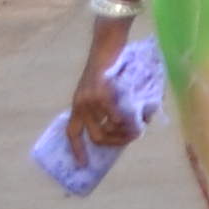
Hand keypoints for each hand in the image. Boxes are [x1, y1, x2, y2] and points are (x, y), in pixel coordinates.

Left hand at [68, 34, 140, 152]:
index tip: (83, 165)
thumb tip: (128, 127)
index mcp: (78, 105)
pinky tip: (134, 119)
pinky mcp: (101, 93)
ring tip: (136, 130)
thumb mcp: (102, 90)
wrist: (108, 44)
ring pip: (106, 128)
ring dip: (122, 134)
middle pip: (95, 136)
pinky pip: (114, 116)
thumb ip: (108, 108)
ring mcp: (90, 100)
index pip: (72, 133)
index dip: (77, 150)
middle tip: (128, 140)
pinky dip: (124, 121)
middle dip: (113, 143)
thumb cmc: (110, 66)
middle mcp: (81, 105)